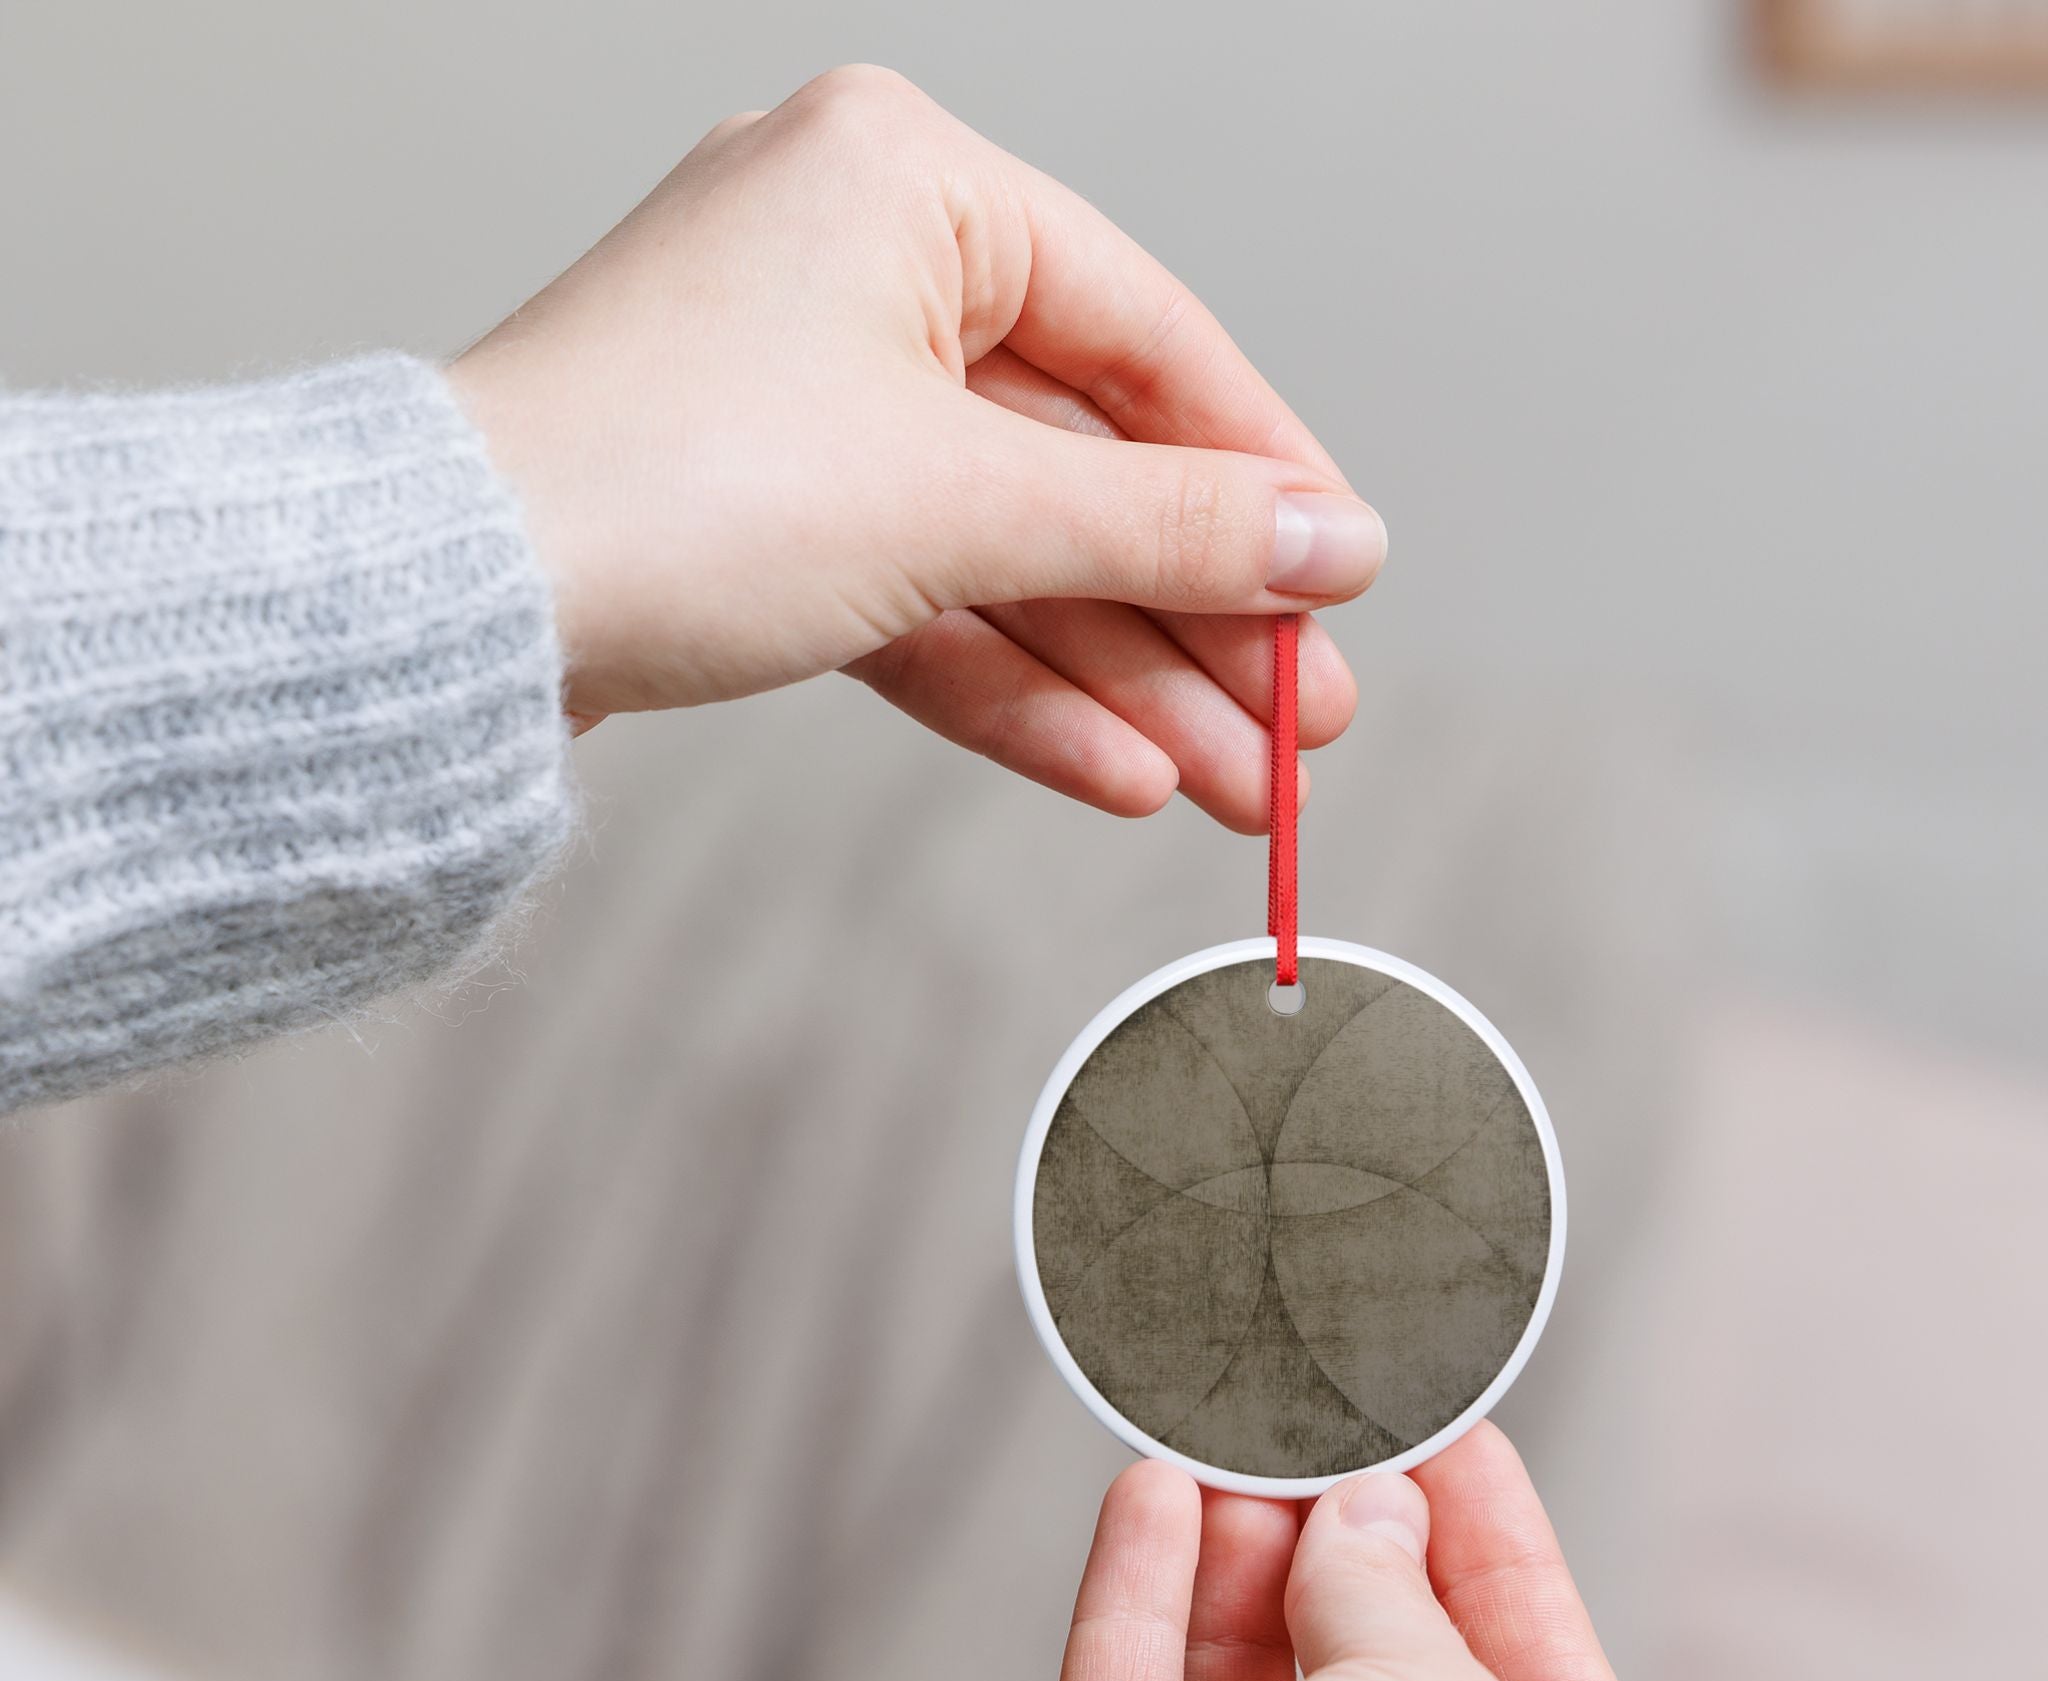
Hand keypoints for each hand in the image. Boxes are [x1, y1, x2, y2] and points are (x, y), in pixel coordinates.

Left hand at [450, 65, 1383, 829]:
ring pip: (1010, 557)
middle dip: (1197, 620)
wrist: (446, 616)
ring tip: (1235, 787)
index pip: (1145, 337)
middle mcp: (853, 276)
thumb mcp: (961, 502)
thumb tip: (1329, 544)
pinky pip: (925, 603)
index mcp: (903, 185)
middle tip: (1299, 727)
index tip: (1340, 581)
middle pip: (1081, 468)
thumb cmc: (661, 484)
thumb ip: (1164, 527)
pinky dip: (1016, 689)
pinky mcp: (764, 521)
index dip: (1259, 475)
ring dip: (1125, 682)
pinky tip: (1120, 770)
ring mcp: (803, 406)